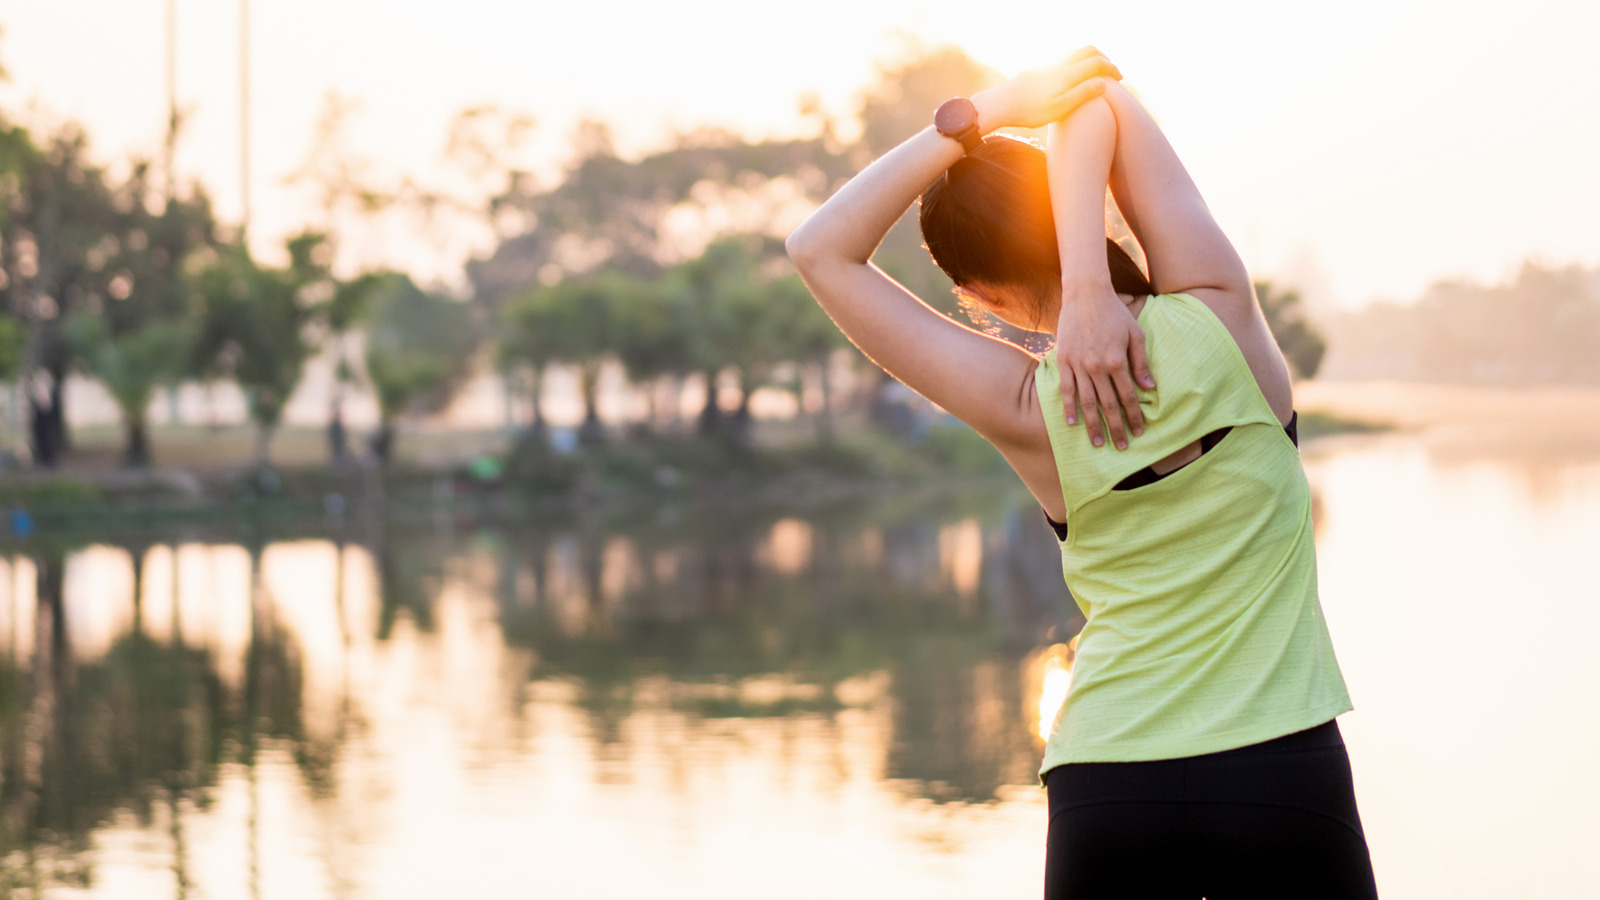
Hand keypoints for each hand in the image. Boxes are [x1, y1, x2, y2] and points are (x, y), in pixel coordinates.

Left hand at [974, 48, 1121, 132]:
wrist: (998, 105)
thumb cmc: (1029, 112)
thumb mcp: (1059, 108)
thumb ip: (1082, 94)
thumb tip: (1103, 83)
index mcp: (1066, 74)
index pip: (1097, 63)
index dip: (1111, 69)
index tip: (1119, 80)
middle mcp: (1057, 64)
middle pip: (1087, 50)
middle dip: (1103, 58)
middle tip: (1111, 71)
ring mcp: (1045, 64)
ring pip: (1073, 51)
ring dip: (1088, 56)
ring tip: (1094, 71)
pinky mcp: (1035, 68)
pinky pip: (1060, 56)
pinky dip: (1074, 59)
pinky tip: (1070, 74)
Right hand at [1054, 285, 1154, 448]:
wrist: (1085, 294)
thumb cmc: (1115, 312)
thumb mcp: (1135, 334)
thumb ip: (1141, 362)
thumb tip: (1149, 388)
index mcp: (1117, 361)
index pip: (1128, 396)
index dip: (1134, 416)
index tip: (1139, 432)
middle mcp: (1097, 367)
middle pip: (1108, 405)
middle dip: (1116, 428)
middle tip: (1121, 447)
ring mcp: (1078, 365)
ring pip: (1087, 402)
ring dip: (1093, 425)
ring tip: (1098, 443)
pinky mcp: (1063, 361)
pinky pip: (1066, 389)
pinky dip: (1068, 408)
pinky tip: (1071, 424)